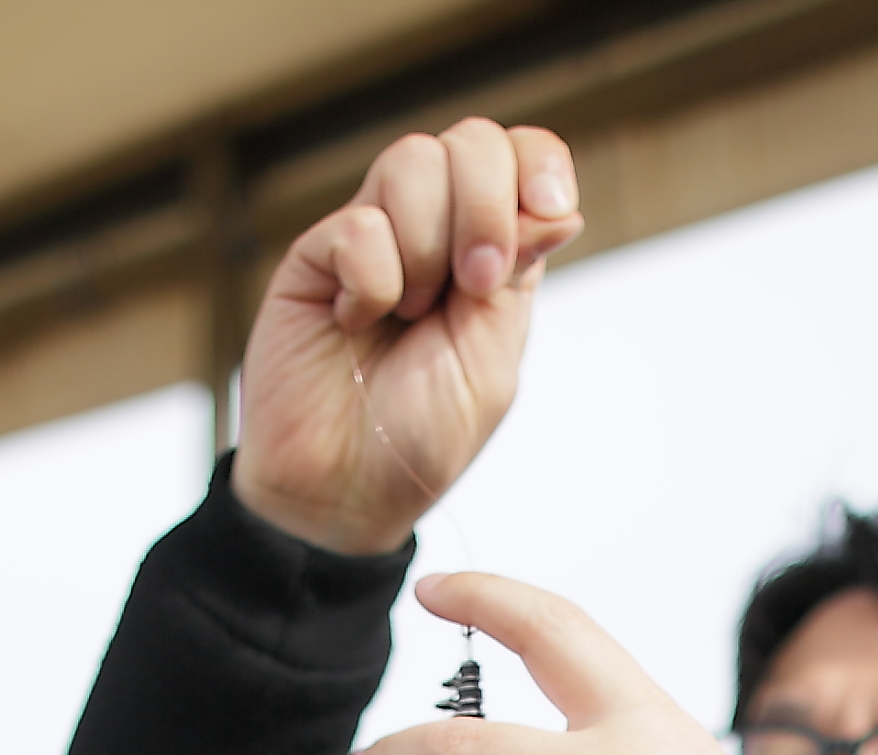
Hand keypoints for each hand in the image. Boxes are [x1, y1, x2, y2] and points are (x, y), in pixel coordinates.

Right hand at [231, 121, 580, 557]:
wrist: (343, 490)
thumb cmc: (422, 437)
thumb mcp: (491, 362)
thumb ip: (517, 279)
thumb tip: (561, 208)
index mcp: (492, 252)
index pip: (520, 156)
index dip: (539, 162)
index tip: (550, 210)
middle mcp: (434, 230)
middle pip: (470, 142)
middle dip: (486, 206)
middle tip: (475, 284)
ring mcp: (373, 235)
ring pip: (412, 161)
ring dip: (426, 245)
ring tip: (409, 313)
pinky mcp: (317, 254)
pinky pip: (358, 225)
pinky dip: (372, 281)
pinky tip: (356, 322)